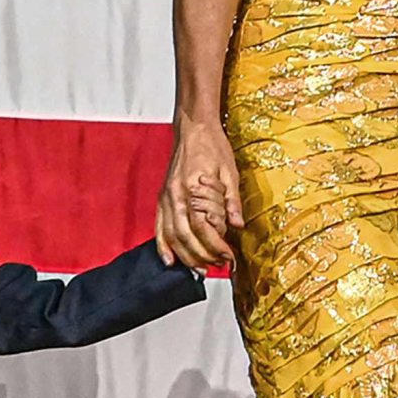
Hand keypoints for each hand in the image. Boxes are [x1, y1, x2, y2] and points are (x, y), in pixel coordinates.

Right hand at [157, 118, 244, 270]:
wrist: (194, 128)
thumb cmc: (212, 146)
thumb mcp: (230, 171)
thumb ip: (231, 200)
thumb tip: (237, 225)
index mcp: (194, 188)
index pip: (204, 227)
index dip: (217, 246)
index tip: (229, 257)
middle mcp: (176, 195)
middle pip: (186, 236)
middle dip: (202, 255)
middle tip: (218, 266)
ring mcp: (167, 197)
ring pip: (172, 235)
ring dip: (185, 256)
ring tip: (200, 269)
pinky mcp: (163, 197)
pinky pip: (159, 226)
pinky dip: (163, 245)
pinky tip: (169, 260)